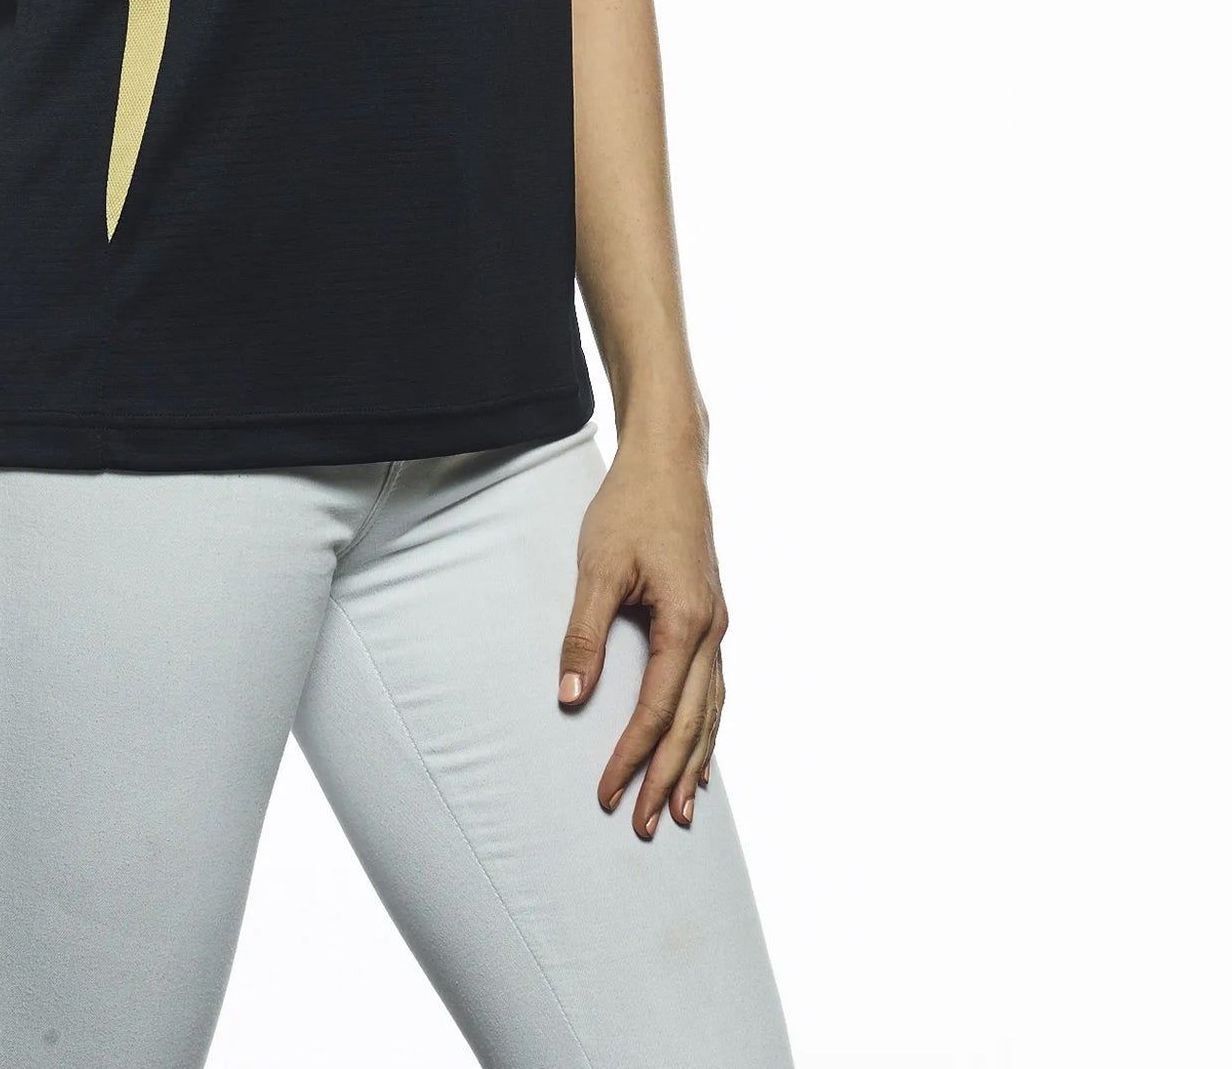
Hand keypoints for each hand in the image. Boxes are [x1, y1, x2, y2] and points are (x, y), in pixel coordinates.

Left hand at [557, 434, 726, 838]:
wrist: (669, 462)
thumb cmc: (629, 508)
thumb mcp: (597, 568)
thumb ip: (584, 635)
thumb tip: (570, 699)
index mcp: (688, 624)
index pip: (658, 711)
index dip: (632, 756)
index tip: (610, 793)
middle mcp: (713, 632)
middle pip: (693, 724)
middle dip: (668, 778)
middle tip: (647, 827)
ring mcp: (718, 626)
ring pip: (712, 711)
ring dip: (695, 762)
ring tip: (681, 809)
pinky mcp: (711, 617)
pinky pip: (714, 688)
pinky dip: (706, 727)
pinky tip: (697, 748)